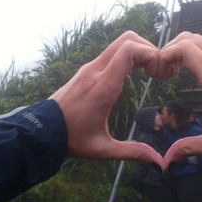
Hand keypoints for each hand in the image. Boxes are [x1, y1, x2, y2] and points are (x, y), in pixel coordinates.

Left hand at [49, 31, 164, 164]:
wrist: (41, 130)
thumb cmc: (72, 139)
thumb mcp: (102, 149)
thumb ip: (132, 152)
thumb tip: (159, 162)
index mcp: (102, 87)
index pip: (129, 51)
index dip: (150, 54)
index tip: (160, 72)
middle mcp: (95, 71)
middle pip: (127, 39)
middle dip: (149, 49)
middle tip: (160, 69)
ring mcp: (89, 68)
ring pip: (120, 43)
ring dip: (139, 51)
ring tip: (152, 71)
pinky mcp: (87, 70)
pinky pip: (112, 53)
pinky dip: (129, 56)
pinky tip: (137, 73)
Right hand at [157, 32, 201, 165]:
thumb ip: (192, 148)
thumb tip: (167, 160)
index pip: (187, 49)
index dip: (166, 54)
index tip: (157, 71)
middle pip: (190, 38)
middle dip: (170, 49)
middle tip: (161, 70)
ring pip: (201, 40)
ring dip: (182, 49)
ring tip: (172, 71)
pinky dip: (195, 52)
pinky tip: (190, 71)